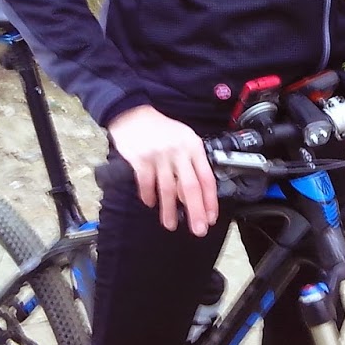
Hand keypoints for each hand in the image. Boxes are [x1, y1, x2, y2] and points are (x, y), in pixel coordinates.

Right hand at [106, 105, 218, 235]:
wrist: (133, 115)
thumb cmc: (161, 130)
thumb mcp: (183, 139)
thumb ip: (191, 164)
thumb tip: (194, 195)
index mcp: (193, 147)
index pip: (206, 178)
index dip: (210, 201)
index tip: (211, 217)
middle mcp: (178, 152)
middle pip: (190, 188)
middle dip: (196, 212)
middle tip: (198, 229)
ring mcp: (159, 156)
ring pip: (168, 190)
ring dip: (169, 210)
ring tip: (170, 224)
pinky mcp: (141, 160)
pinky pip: (147, 184)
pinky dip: (149, 197)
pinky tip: (151, 203)